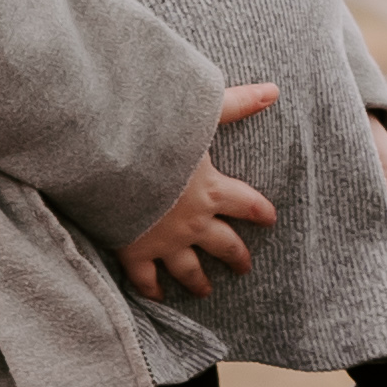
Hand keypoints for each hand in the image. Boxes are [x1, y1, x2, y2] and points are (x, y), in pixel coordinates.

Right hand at [121, 83, 282, 297]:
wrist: (112, 163)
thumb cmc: (156, 136)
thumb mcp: (201, 116)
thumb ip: (237, 104)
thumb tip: (273, 90)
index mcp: (212, 190)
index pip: (247, 204)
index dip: (260, 211)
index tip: (271, 219)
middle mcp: (193, 222)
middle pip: (224, 244)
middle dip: (236, 256)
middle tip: (245, 268)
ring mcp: (165, 241)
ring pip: (189, 269)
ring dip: (199, 281)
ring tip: (206, 291)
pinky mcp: (135, 251)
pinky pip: (146, 279)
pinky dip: (152, 290)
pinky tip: (157, 297)